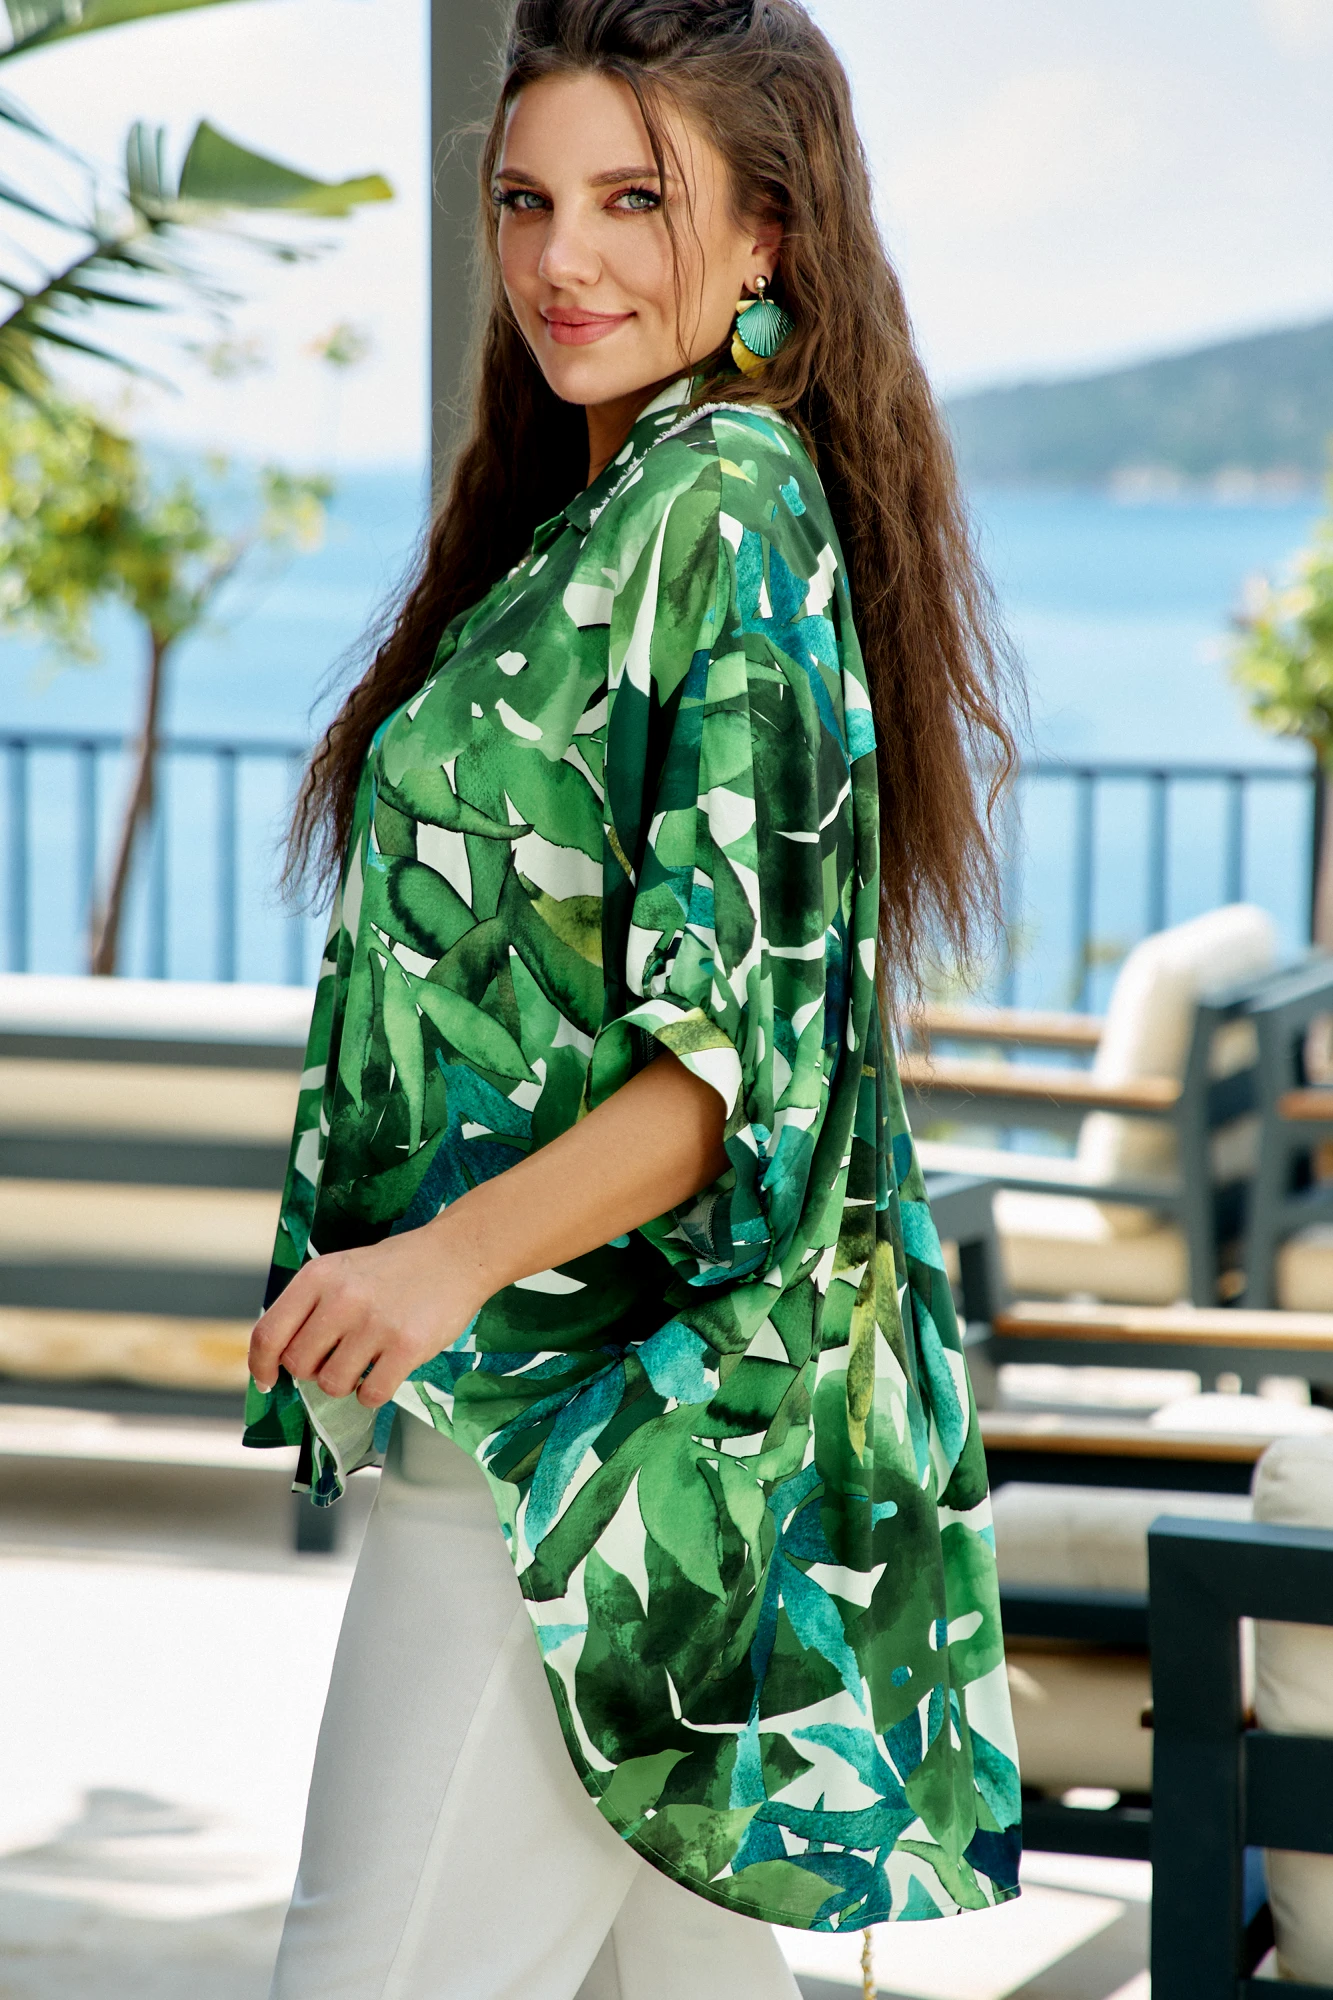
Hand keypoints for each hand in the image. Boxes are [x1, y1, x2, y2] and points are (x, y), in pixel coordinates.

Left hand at [248, 1211, 487, 1409]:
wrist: (455, 1255)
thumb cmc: (396, 1268)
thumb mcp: (342, 1270)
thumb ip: (310, 1307)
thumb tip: (279, 1359)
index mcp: (318, 1277)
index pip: (268, 1333)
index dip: (261, 1366)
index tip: (268, 1380)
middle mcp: (342, 1298)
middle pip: (299, 1365)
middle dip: (314, 1370)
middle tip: (339, 1356)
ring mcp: (374, 1323)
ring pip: (332, 1384)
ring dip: (346, 1382)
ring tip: (366, 1360)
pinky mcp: (406, 1346)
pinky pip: (369, 1394)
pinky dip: (373, 1392)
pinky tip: (386, 1371)